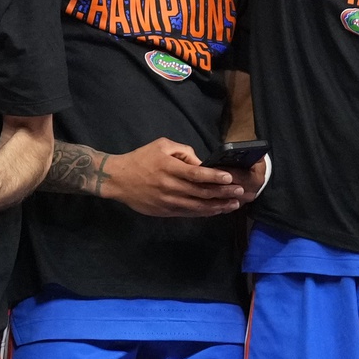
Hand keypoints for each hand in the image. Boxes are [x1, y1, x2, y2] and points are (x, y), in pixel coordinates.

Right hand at [99, 138, 248, 216]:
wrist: (118, 180)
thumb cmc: (140, 159)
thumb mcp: (160, 145)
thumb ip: (182, 151)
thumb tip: (200, 163)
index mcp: (169, 167)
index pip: (196, 174)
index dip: (214, 177)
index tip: (229, 178)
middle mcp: (170, 186)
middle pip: (201, 192)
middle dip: (223, 192)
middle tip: (240, 192)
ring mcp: (168, 201)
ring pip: (198, 206)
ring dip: (218, 206)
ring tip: (234, 204)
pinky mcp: (166, 211)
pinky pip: (189, 213)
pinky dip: (205, 212)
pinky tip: (216, 210)